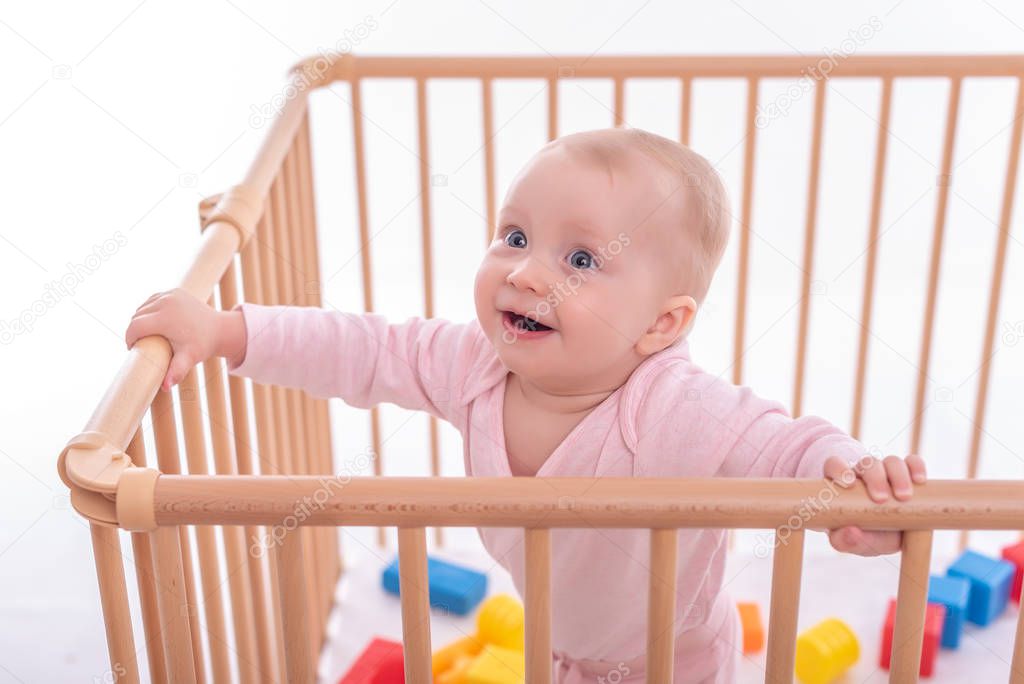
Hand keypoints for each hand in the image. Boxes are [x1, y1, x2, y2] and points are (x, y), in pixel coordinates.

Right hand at [124, 288, 245, 391]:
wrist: (219, 329)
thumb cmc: (203, 345)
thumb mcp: (189, 358)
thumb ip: (176, 371)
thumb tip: (165, 386)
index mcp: (165, 318)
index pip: (135, 327)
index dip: (129, 338)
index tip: (133, 349)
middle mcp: (166, 302)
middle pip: (137, 316)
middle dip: (135, 330)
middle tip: (141, 344)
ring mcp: (170, 294)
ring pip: (143, 307)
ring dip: (141, 319)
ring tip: (145, 334)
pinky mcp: (175, 291)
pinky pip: (153, 300)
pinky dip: (150, 309)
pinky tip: (153, 321)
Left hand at [823, 453, 926, 555]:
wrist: (888, 536)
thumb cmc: (864, 535)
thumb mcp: (852, 542)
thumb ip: (845, 541)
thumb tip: (850, 532)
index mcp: (844, 485)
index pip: (834, 465)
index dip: (839, 469)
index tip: (848, 483)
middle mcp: (864, 474)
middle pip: (868, 463)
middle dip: (875, 478)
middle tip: (881, 499)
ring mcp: (887, 472)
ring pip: (892, 462)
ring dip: (898, 476)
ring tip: (904, 496)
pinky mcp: (908, 475)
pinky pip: (913, 462)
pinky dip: (917, 467)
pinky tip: (919, 480)